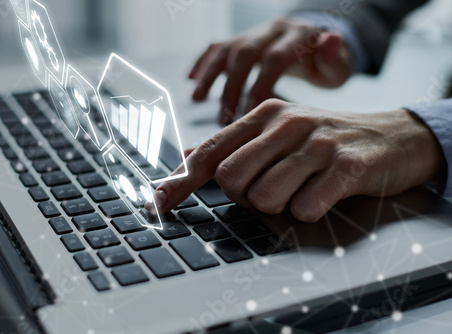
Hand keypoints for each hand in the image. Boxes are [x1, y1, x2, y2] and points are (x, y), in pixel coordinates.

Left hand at [146, 99, 444, 221]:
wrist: (393, 137)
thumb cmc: (326, 140)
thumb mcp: (278, 134)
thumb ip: (233, 146)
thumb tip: (186, 158)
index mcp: (263, 115)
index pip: (210, 152)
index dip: (180, 181)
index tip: (159, 204)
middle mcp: (286, 124)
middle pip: (231, 178)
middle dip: (244, 196)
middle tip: (271, 188)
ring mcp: (317, 143)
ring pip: (265, 197)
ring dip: (279, 205)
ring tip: (301, 189)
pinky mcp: (346, 166)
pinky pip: (305, 207)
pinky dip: (309, 211)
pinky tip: (323, 195)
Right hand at [189, 17, 351, 124]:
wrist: (313, 46)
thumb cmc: (325, 66)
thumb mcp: (338, 67)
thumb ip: (333, 59)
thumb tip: (331, 40)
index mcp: (297, 36)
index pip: (274, 58)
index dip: (259, 86)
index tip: (248, 114)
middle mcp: (273, 29)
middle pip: (245, 53)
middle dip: (232, 86)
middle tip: (225, 118)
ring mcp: (254, 33)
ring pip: (227, 48)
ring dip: (211, 75)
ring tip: (198, 100)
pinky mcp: (241, 38)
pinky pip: (218, 45)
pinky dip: (203, 61)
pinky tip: (191, 79)